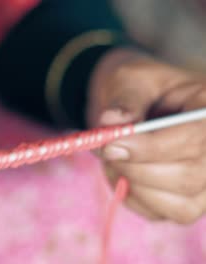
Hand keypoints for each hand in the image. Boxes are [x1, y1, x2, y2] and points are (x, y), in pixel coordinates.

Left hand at [87, 48, 205, 224]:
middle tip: (106, 152)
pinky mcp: (187, 200)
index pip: (193, 139)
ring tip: (112, 160)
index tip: (111, 146)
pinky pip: (160, 214)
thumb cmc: (138, 88)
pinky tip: (120, 173)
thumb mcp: (130, 80)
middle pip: (188, 178)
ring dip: (134, 186)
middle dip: (136, 169)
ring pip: (179, 206)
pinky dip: (132, 197)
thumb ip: (124, 98)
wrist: (135, 103)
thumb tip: (112, 121)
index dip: (150, 148)